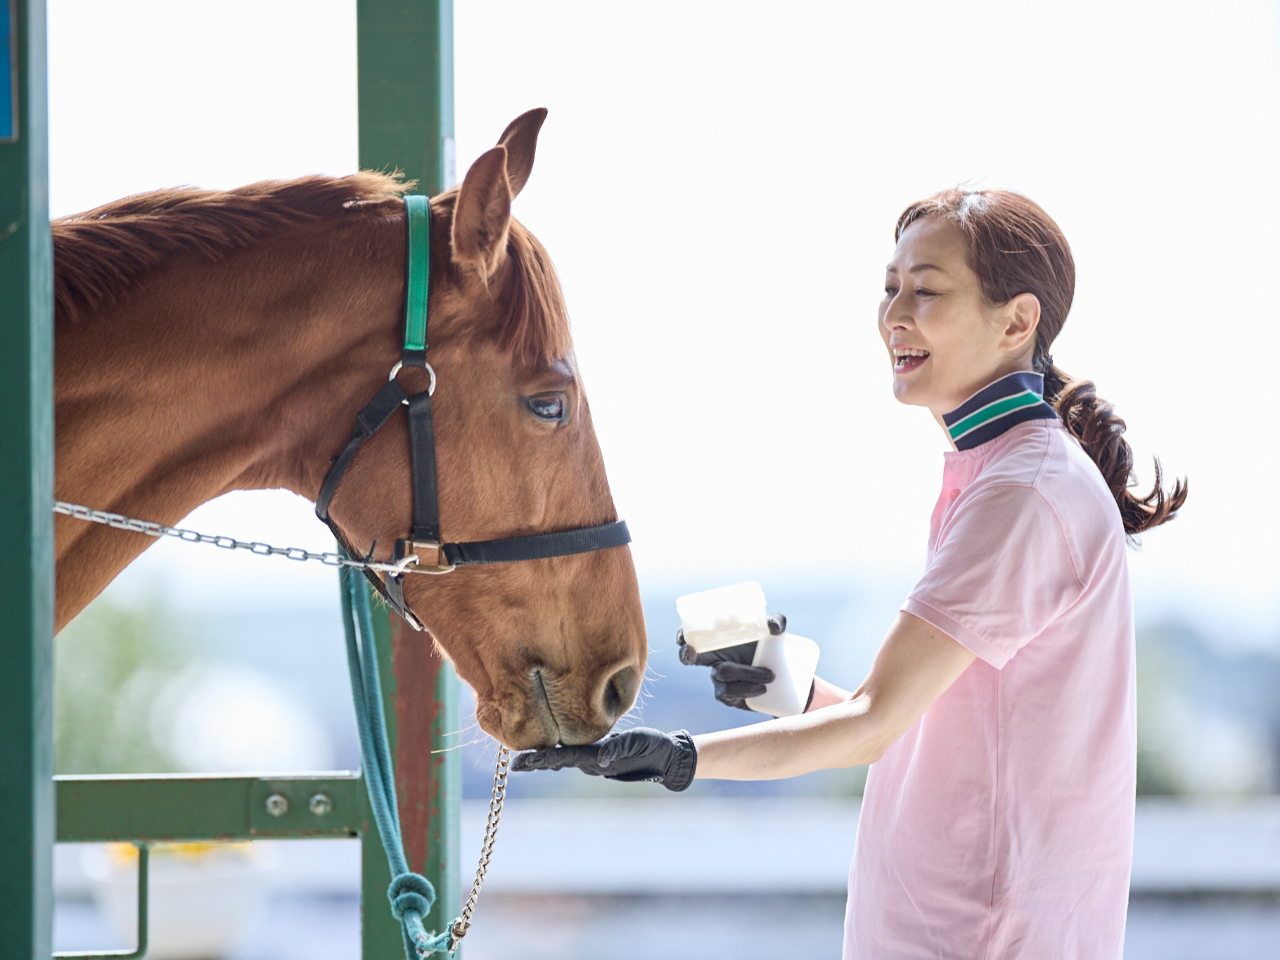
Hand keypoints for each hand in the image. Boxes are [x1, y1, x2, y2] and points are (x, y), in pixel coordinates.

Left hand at [511, 727, 696, 791]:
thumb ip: (618, 749)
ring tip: (524, 760)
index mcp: (596, 757)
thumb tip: (601, 760)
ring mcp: (596, 760)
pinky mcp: (602, 755)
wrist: (667, 757)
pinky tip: (549, 755)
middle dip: (536, 762)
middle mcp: (592, 761)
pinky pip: (576, 755)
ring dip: (544, 759)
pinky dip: (559, 755)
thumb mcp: (636, 743)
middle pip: (558, 760)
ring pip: (565, 759)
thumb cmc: (653, 746)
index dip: (541, 759)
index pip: (562, 757)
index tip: (520, 763)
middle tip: (514, 766)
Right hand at [676, 614, 785, 711]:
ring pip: (721, 672)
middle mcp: (714, 660)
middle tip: (691, 653)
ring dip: (746, 672)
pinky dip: (747, 689)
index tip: (683, 637)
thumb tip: (772, 627)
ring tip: (769, 676)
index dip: (683, 637)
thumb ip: (776, 621)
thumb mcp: (775, 631)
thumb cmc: (771, 649)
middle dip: (685, 654)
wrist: (785, 679)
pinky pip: (728, 692)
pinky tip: (762, 689)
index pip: (694, 637)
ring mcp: (718, 679)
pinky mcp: (727, 697)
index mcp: (719, 642)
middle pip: (689, 657)